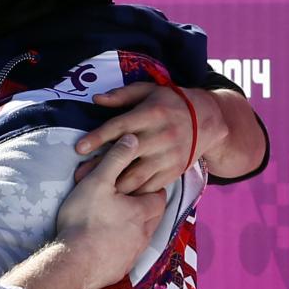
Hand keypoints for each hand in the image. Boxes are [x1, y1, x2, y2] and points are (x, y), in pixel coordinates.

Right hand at [56, 135, 166, 288]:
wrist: (74, 263)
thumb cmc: (85, 219)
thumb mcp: (98, 182)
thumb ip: (115, 159)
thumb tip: (132, 138)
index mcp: (143, 211)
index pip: (158, 196)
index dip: (151, 188)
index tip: (141, 184)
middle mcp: (144, 234)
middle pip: (154, 218)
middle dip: (145, 208)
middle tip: (130, 201)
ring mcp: (133, 254)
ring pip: (142, 237)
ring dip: (134, 229)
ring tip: (118, 222)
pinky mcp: (121, 269)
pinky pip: (127, 255)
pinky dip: (121, 248)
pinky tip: (108, 245)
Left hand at [74, 82, 226, 193]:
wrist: (208, 120)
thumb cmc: (171, 102)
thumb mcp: (149, 90)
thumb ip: (122, 95)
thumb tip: (96, 99)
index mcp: (151, 114)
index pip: (120, 127)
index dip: (98, 138)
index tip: (79, 148)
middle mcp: (160, 136)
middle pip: (125, 156)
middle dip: (100, 167)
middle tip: (79, 176)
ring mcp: (168, 156)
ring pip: (137, 176)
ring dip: (115, 185)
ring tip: (95, 190)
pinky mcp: (174, 171)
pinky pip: (151, 187)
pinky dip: (134, 193)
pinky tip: (118, 197)